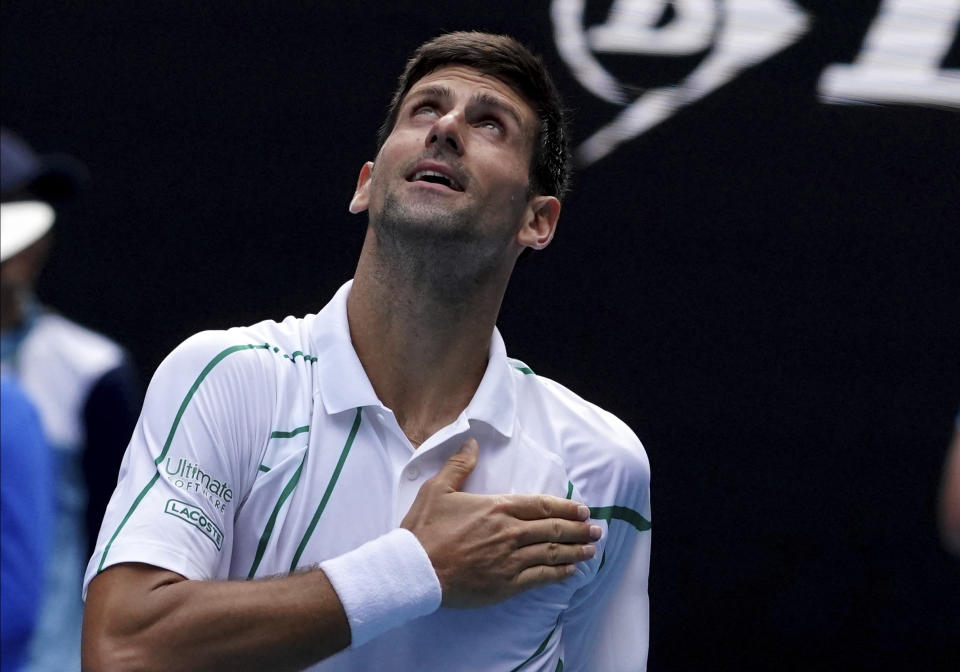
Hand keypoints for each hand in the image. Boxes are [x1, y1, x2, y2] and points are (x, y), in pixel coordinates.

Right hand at [400, 438, 600, 607]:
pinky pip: (540, 578)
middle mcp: (510, 532)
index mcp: (498, 508)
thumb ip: (459, 465)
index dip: (566, 507)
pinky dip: (558, 574)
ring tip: (591, 550)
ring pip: (552, 553)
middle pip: (554, 529)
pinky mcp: (506, 584)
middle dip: (579, 529)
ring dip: (575, 551)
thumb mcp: (438, 489)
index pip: (542, 505)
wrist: (415, 569)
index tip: (583, 510)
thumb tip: (472, 443)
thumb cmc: (425, 530)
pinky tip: (569, 572)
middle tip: (596, 530)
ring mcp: (510, 560)